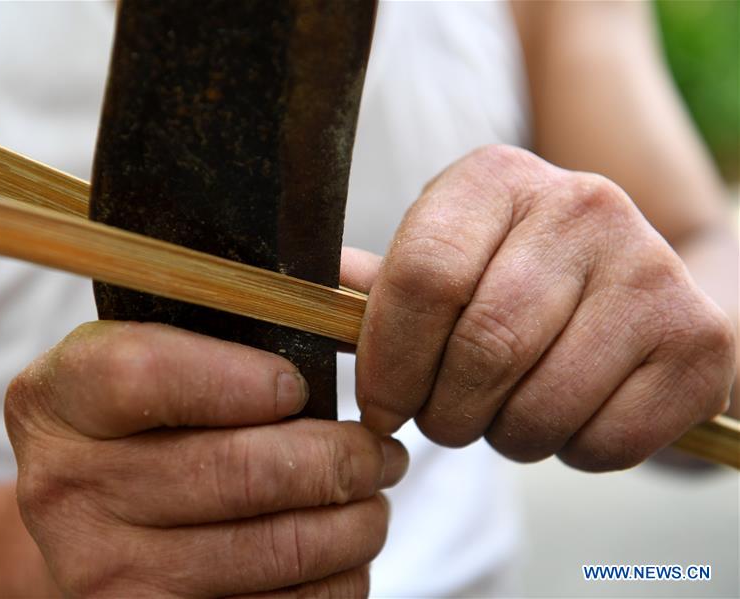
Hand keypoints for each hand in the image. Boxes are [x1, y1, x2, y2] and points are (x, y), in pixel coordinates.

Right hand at [5, 321, 406, 596]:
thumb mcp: (143, 354)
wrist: (87, 524)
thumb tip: (355, 293)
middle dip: (342, 459)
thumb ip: (225, 317)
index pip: (147, 375)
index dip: (242, 379)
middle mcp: (65, 489)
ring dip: (355, 523)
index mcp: (57, 399)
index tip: (299, 387)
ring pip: (277, 548)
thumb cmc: (137, 424)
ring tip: (370, 497)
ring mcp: (105, 573)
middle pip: (238, 472)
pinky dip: (335, 580)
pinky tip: (339, 550)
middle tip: (381, 451)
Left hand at [347, 145, 734, 470]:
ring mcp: (651, 269)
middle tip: (443, 419)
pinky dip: (570, 453)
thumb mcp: (449, 258)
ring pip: (541, 407)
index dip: (389, 361)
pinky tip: (569, 415)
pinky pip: (604, 443)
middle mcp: (583, 205)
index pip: (423, 277)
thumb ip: (385, 286)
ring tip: (506, 413)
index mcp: (498, 179)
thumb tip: (307, 302)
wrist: (637, 289)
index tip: (380, 405)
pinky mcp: (699, 340)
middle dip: (445, 412)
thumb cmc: (516, 280)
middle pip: (483, 347)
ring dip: (506, 436)